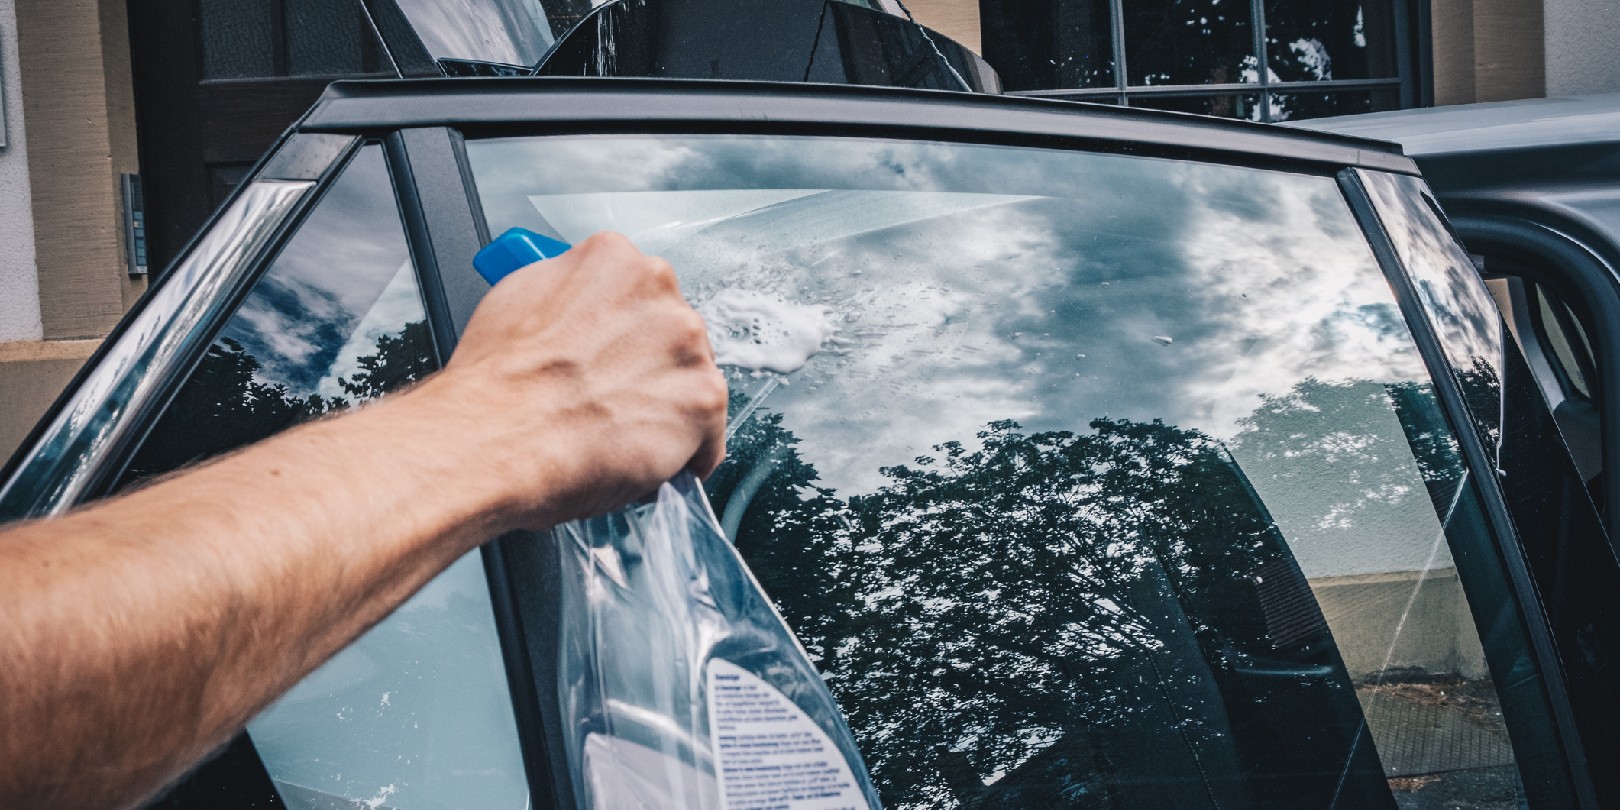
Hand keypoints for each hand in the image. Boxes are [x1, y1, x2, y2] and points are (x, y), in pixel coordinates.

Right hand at [417, 232, 727, 529]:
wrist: (492, 439)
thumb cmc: (494, 386)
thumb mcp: (516, 302)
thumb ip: (566, 297)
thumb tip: (574, 312)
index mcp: (613, 259)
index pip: (640, 295)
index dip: (625, 336)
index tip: (611, 358)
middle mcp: (658, 289)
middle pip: (674, 334)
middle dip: (650, 370)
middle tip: (612, 401)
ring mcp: (686, 343)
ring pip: (694, 381)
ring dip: (669, 411)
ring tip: (622, 436)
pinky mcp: (703, 398)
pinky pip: (710, 435)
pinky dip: (688, 456)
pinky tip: (650, 464)